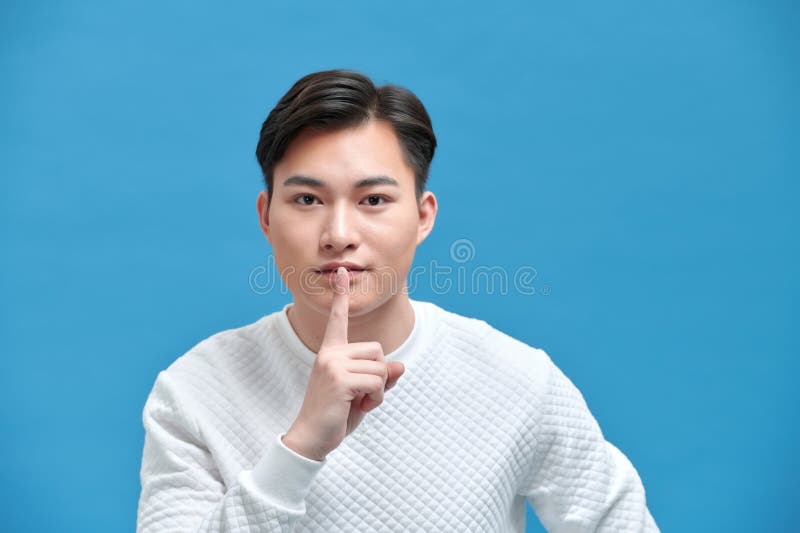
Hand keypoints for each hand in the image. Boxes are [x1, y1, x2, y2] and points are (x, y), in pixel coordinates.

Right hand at [283, 267, 405, 460]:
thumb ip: (380, 378)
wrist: (311, 437)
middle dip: (379, 375)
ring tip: (358, 402)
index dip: (341, 296)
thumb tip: (400, 365)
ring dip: (378, 390)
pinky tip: (359, 407)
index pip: (338, 320)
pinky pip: (377, 382)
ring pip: (380, 367)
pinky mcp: (340, 379)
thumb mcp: (362, 393)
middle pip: (377, 350)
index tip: (341, 272)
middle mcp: (330, 353)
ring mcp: (333, 364)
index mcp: (331, 352)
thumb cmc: (336, 414)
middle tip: (361, 394)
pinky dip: (375, 399)